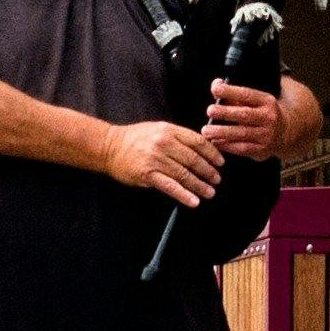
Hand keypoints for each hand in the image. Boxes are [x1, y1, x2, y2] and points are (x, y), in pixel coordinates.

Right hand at [104, 119, 223, 206]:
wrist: (109, 146)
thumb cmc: (136, 138)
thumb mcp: (159, 129)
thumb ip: (179, 137)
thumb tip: (204, 147)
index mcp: (169, 130)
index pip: (198, 142)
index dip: (212, 153)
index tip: (220, 162)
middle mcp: (163, 143)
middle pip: (193, 159)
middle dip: (208, 171)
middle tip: (217, 179)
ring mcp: (155, 159)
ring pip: (184, 175)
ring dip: (200, 185)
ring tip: (209, 192)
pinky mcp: (147, 174)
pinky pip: (170, 186)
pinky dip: (184, 195)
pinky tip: (194, 201)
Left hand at [203, 81, 290, 162]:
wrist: (284, 133)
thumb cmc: (262, 113)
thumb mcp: (255, 101)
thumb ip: (235, 94)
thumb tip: (216, 84)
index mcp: (266, 101)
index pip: (247, 94)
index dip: (231, 91)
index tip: (215, 89)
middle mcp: (269, 118)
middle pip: (245, 114)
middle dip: (226, 112)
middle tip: (210, 110)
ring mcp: (266, 135)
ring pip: (242, 134)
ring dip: (222, 132)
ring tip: (206, 130)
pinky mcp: (262, 150)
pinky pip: (242, 149)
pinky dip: (227, 146)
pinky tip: (215, 142)